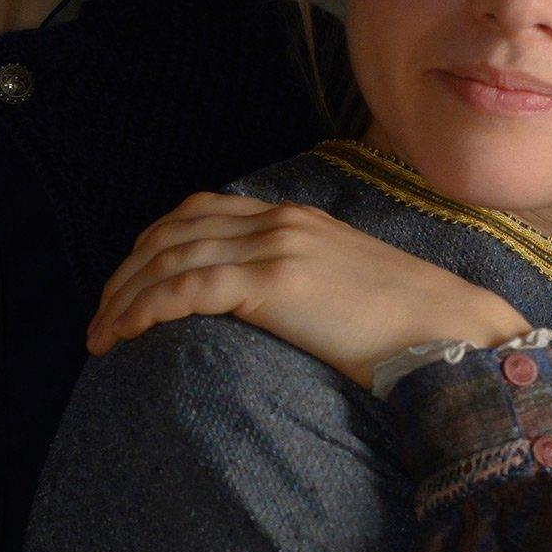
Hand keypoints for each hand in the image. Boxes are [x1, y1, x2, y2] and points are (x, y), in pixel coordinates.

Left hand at [89, 193, 530, 382]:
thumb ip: (299, 282)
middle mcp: (278, 221)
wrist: (450, 329)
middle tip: (101, 318)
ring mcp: (276, 248)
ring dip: (123, 298)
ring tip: (101, 337)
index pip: (198, 213)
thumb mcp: (343, 286)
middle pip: (172, 233)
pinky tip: (124, 335)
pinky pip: (186, 288)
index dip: (151, 246)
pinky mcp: (274, 283)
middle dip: (125, 274)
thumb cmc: (407, 325)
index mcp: (293, 218)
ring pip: (169, 260)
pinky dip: (143, 309)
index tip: (127, 285)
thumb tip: (265, 310)